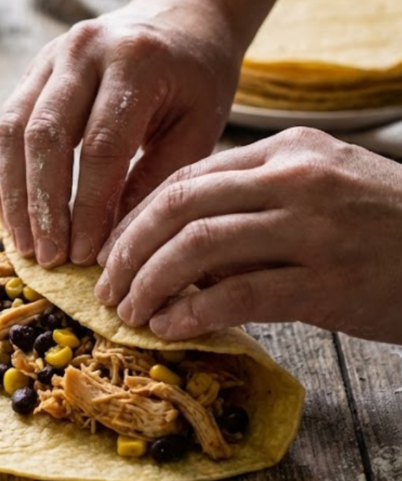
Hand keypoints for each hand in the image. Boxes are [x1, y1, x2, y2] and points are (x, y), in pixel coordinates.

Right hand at [0, 0, 241, 266]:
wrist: (180, 15)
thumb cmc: (198, 80)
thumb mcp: (198, 128)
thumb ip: (157, 181)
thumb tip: (113, 244)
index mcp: (136, 61)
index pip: (101, 146)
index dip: (88, 207)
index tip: (86, 255)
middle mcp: (84, 49)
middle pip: (45, 136)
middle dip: (43, 206)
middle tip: (50, 258)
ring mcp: (51, 55)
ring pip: (11, 130)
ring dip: (14, 195)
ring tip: (25, 246)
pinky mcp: (32, 68)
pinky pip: (4, 126)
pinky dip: (5, 176)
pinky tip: (15, 216)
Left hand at [96, 128, 401, 344]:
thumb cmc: (388, 229)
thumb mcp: (323, 192)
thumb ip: (257, 205)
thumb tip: (181, 245)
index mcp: (289, 151)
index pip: (188, 178)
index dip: (138, 219)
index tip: (115, 253)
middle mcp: (296, 178)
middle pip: (180, 206)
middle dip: (130, 250)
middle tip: (107, 287)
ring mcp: (313, 227)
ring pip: (199, 246)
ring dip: (150, 283)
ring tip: (130, 313)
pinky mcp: (327, 280)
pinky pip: (239, 293)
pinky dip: (193, 312)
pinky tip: (171, 329)